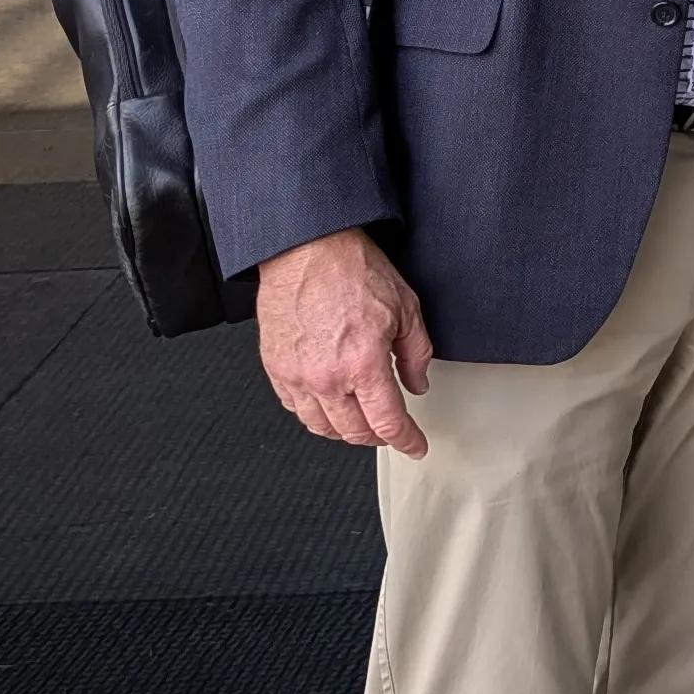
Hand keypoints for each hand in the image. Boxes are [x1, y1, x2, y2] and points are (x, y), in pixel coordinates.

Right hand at [256, 226, 435, 455]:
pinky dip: (315, 413)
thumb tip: (418, 382)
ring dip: (345, 430)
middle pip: (354, 432)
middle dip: (378, 437)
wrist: (305, 248)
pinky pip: (294, 407)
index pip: (387, 423)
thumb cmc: (350, 268)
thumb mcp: (405, 307)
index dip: (406, 440)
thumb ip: (416, 353)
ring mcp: (297, 375)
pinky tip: (328, 403)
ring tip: (360, 420)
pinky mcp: (275, 367)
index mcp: (363, 363)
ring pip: (322, 427)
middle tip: (390, 429)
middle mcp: (327, 377)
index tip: (414, 445)